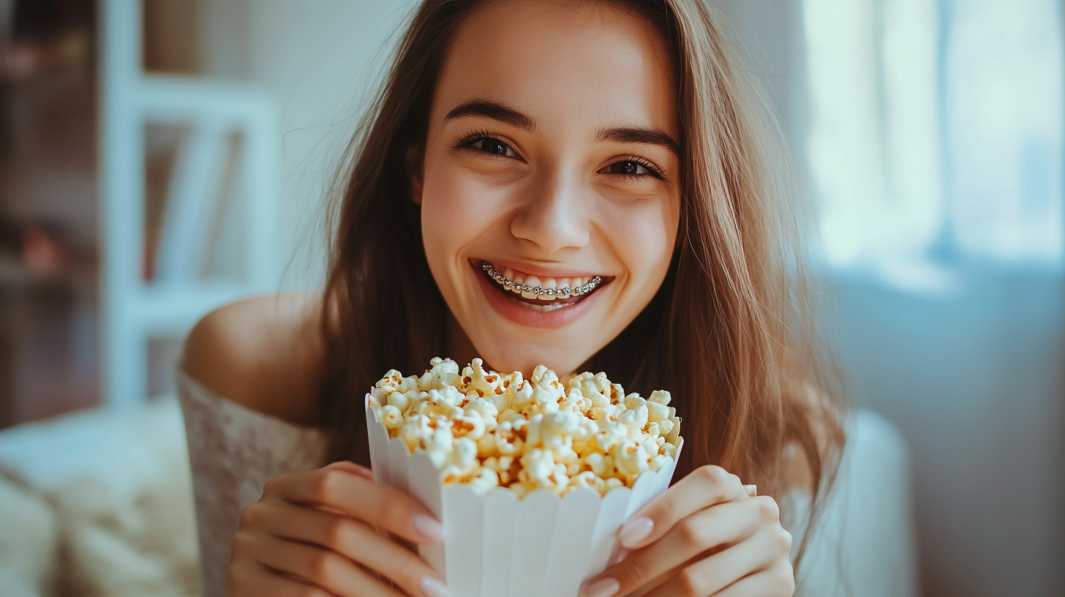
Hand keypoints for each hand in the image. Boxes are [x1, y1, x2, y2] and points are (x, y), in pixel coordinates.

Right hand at [228, 461, 450, 596]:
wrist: (270, 590)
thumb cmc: (317, 553)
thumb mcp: (333, 522)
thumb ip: (365, 509)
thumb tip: (426, 517)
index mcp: (286, 487)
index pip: (335, 483)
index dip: (387, 504)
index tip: (435, 530)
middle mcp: (259, 514)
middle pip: (336, 531)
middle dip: (394, 560)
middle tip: (435, 585)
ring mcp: (245, 552)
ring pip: (323, 571)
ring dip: (377, 592)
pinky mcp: (240, 587)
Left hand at [581, 466, 793, 596]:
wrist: (746, 570)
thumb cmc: (700, 541)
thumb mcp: (684, 523)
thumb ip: (658, 525)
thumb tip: (599, 549)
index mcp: (730, 486)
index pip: (705, 484)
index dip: (663, 508)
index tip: (624, 539)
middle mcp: (759, 512)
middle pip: (696, 534)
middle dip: (641, 565)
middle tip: (602, 589)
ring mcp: (773, 549)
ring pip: (702, 578)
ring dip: (654, 596)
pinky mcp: (782, 584)